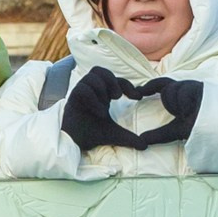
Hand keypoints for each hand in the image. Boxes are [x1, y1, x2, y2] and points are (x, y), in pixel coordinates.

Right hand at [60, 65, 202, 154]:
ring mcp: (81, 92)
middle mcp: (91, 90)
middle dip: (112, 80)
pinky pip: (83, 88)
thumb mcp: (115, 135)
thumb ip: (129, 138)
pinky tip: (99, 112)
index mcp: (102, 94)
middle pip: (101, 70)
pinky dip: (93, 98)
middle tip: (117, 97)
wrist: (74, 142)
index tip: (138, 98)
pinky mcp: (73, 98)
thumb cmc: (91, 134)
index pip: (116, 80)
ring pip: (92, 75)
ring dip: (102, 88)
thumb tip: (145, 146)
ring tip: (106, 105)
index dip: (128, 85)